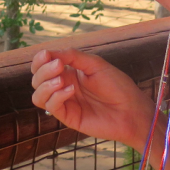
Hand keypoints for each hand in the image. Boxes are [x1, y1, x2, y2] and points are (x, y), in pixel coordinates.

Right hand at [31, 48, 154, 149]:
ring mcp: (64, 102)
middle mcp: (62, 87)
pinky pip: (50, 106)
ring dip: (45, 84)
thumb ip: (72, 56)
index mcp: (68, 72)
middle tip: (59, 66)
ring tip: (61, 80)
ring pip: (37, 95)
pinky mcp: (68, 116)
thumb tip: (49, 53)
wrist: (132, 110)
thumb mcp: (95, 64)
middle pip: (37, 78)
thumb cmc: (117, 85)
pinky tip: (70, 91)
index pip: (42, 65)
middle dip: (43, 70)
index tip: (47, 54)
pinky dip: (56, 96)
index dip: (40, 59)